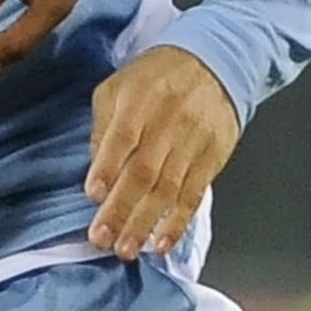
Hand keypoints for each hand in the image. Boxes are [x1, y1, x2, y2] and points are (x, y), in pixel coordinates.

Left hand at [84, 44, 240, 257]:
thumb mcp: (119, 86)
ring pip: (168, 189)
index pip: (122, 137)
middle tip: (101, 239)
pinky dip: (178, 222)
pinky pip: (194, 194)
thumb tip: (97, 171)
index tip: (94, 195)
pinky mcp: (213, 157)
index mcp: (139, 99)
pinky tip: (162, 243)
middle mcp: (168, 121)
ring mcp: (194, 141)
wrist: (216, 62)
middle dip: (121, 209)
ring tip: (127, 249)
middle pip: (144, 171)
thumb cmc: (157, 78)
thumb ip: (104, 125)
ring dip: (145, 223)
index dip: (108, 168)